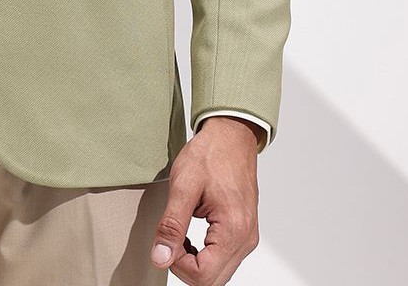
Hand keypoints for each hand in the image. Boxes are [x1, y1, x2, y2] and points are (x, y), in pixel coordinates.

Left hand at [149, 116, 261, 284]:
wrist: (230, 136)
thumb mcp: (183, 185)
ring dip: (193, 261)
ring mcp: (247, 237)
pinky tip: (190, 235)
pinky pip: (222, 259)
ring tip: (179, 232)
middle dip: (184, 265)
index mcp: (233, 230)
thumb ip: (171, 225)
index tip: (166, 240)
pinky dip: (203, 254)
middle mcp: (245, 239)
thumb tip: (160, 257)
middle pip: (212, 280)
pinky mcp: (243, 233)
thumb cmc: (210, 154)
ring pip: (217, 273)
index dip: (177, 264)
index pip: (203, 276)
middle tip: (170, 237)